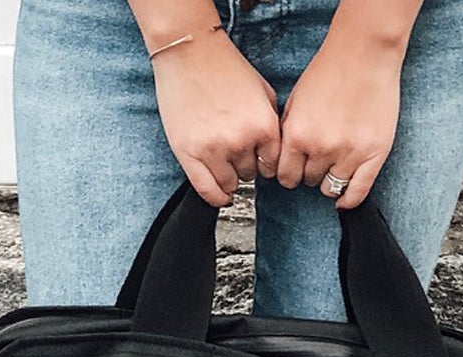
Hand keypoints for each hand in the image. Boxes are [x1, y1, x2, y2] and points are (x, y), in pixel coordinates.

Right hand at [150, 29, 283, 206]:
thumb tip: (273, 150)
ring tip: (225, 164)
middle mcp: (241, 141)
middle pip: (252, 174)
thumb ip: (270, 123)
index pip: (274, 165)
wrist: (190, 52)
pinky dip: (216, 197)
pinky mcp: (188, 153)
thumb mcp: (263, 92)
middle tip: (237, 153)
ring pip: (230, 183)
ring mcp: (213, 149)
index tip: (261, 162)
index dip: (267, 163)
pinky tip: (221, 195)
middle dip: (247, 165)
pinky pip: (206, 189)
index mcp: (264, 126)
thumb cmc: (225, 66)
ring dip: (230, 177)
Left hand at [274, 29, 405, 208]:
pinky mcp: (374, 154)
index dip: (288, 174)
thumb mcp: (295, 101)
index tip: (294, 172)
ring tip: (332, 167)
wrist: (364, 54)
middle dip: (310, 172)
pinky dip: (349, 200)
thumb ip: (288, 132)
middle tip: (317, 160)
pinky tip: (344, 199)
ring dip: (329, 182)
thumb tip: (283, 161)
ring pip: (331, 188)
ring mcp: (350, 153)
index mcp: (297, 135)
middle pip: (308, 181)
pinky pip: (358, 191)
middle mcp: (321, 148)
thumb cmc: (330, 71)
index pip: (285, 176)